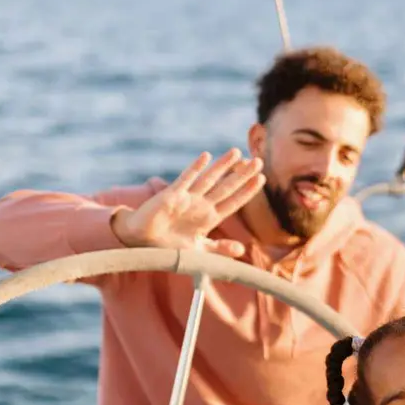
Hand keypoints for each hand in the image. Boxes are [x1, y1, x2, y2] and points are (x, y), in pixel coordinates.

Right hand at [110, 148, 264, 257]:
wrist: (142, 241)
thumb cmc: (168, 246)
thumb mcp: (198, 252)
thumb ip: (219, 249)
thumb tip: (242, 251)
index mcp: (209, 218)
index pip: (233, 202)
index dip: (247, 191)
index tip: (261, 179)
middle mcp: (201, 205)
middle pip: (226, 187)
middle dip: (242, 175)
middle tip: (259, 161)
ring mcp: (187, 198)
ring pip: (209, 179)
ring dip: (223, 166)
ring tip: (237, 152)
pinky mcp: (171, 195)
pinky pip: (186, 179)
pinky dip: (195, 168)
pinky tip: (207, 156)